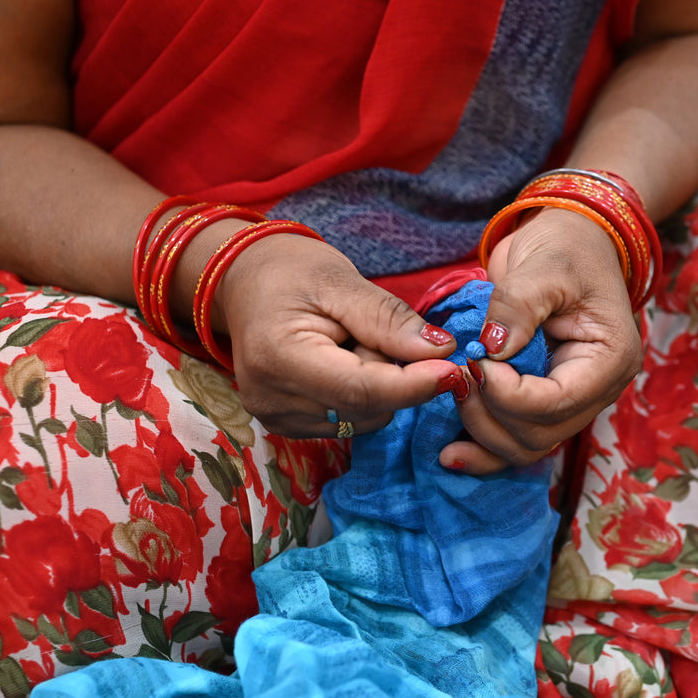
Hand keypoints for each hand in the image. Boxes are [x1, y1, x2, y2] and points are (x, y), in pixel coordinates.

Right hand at [214, 234, 459, 437]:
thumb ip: (389, 319)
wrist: (244, 282)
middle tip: (364, 328)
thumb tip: (440, 351)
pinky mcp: (286, 426)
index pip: (361, 390)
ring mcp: (276, 418)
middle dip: (388, 372)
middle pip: (367, 407)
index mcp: (278, 358)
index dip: (413, 384)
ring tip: (346, 342)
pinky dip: (360, 395)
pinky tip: (338, 362)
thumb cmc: (290, 272)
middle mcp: (271, 400)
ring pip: (365, 418)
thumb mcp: (341, 281)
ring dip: (374, 383)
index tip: (452, 368)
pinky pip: (351, 420)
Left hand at [441, 208, 642, 473]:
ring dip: (482, 432)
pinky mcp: (543, 401)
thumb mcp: (544, 266)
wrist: (569, 241)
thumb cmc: (565, 247)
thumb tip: (491, 349)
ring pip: (526, 446)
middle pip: (541, 434)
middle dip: (491, 413)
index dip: (509, 394)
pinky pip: (516, 440)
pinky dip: (484, 448)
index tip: (474, 363)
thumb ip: (517, 306)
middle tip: (456, 376)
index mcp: (610, 358)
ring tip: (450, 396)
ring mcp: (571, 400)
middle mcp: (597, 390)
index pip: (558, 401)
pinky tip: (450, 453)